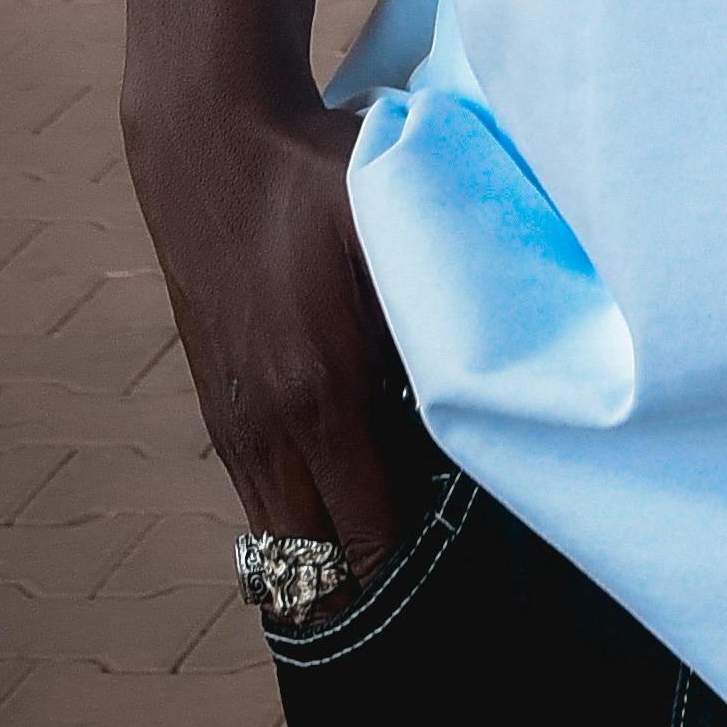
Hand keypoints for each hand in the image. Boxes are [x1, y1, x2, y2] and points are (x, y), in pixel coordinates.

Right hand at [119, 69, 419, 579]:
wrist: (211, 144)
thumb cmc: (322, 176)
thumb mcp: (401, 231)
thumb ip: (449, 300)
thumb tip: (515, 357)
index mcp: (325, 392)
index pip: (371, 533)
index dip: (418, 564)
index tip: (468, 565)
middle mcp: (271, 424)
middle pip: (319, 565)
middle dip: (373, 582)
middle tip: (435, 574)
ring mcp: (235, 421)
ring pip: (280, 541)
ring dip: (329, 555)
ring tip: (392, 554)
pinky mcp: (217, 405)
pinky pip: (257, 499)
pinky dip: (299, 516)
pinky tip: (344, 500)